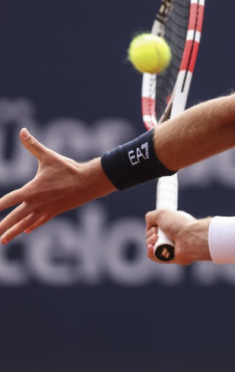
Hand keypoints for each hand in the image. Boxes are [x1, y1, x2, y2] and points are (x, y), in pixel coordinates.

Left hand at [0, 128, 115, 242]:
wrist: (88, 183)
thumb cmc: (68, 169)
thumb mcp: (49, 156)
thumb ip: (33, 145)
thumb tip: (23, 131)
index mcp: (31, 190)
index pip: (7, 200)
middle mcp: (36, 203)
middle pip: (14, 218)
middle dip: (2, 227)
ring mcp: (46, 209)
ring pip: (26, 224)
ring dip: (13, 232)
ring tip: (3, 240)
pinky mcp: (55, 211)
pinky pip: (40, 221)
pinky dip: (32, 226)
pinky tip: (27, 231)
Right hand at [146, 209, 210, 264]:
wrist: (190, 238)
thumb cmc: (178, 224)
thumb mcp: (162, 213)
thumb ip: (151, 216)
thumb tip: (149, 224)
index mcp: (173, 225)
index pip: (157, 227)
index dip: (152, 227)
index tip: (154, 226)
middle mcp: (173, 235)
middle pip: (153, 237)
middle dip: (150, 235)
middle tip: (156, 233)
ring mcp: (172, 247)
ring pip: (153, 247)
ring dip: (150, 242)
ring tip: (155, 239)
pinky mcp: (171, 258)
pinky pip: (157, 257)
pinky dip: (151, 253)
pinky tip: (150, 248)